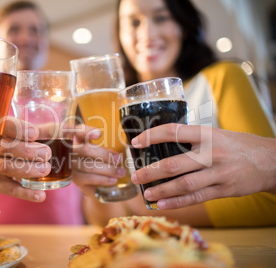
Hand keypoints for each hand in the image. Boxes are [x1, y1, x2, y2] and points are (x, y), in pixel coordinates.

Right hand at [0, 117, 51, 201]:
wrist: (12, 159)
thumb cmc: (26, 141)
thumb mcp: (35, 133)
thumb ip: (49, 130)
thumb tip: (68, 128)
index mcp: (1, 128)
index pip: (5, 125)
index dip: (19, 129)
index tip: (35, 133)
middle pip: (5, 147)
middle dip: (27, 151)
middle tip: (46, 153)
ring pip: (5, 167)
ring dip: (27, 170)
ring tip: (46, 169)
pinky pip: (8, 189)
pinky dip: (25, 193)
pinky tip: (41, 195)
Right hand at [71, 124, 126, 197]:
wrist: (92, 183)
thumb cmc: (97, 161)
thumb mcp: (100, 150)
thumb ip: (107, 144)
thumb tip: (122, 147)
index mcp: (77, 139)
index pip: (76, 130)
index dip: (86, 131)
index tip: (99, 134)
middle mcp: (71, 152)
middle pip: (85, 149)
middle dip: (104, 154)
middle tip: (119, 159)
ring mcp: (72, 167)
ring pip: (88, 166)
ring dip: (108, 169)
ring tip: (121, 172)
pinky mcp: (76, 180)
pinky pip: (89, 179)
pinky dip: (103, 179)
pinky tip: (113, 180)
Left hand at [130, 123, 275, 208]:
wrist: (270, 161)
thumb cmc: (236, 145)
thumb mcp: (215, 134)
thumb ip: (192, 139)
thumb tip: (161, 144)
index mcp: (206, 134)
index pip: (173, 131)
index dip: (152, 136)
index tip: (136, 142)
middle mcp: (211, 153)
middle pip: (174, 163)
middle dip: (151, 171)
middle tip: (135, 176)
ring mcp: (218, 173)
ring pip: (184, 184)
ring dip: (162, 190)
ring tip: (146, 193)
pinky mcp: (223, 190)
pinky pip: (196, 197)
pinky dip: (177, 202)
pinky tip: (162, 204)